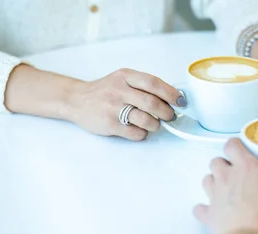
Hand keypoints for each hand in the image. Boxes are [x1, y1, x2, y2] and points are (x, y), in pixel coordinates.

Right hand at [67, 69, 182, 140]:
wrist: (76, 100)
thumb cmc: (104, 91)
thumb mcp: (121, 79)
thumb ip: (142, 85)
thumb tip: (170, 96)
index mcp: (125, 76)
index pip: (154, 83)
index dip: (171, 93)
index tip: (181, 101)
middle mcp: (119, 90)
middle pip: (152, 103)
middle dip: (167, 112)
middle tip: (170, 116)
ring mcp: (113, 108)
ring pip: (145, 119)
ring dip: (156, 124)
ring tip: (155, 124)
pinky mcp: (109, 124)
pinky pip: (134, 132)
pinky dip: (143, 133)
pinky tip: (141, 130)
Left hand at [194, 139, 257, 233]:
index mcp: (247, 167)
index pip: (232, 144)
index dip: (235, 145)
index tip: (242, 149)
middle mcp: (227, 177)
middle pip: (216, 161)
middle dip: (223, 164)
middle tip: (237, 172)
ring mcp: (214, 195)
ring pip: (206, 179)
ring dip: (213, 182)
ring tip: (225, 189)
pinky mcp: (207, 215)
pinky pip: (199, 208)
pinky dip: (204, 209)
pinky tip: (213, 213)